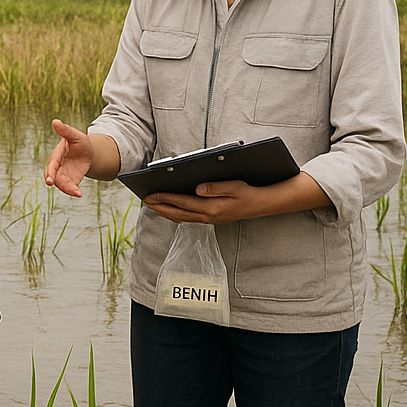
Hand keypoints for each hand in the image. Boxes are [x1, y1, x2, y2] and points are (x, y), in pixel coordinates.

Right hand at [44, 120, 94, 197]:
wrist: (88, 153)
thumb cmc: (80, 142)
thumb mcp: (75, 135)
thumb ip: (65, 130)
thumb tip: (55, 121)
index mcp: (57, 154)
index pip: (52, 163)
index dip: (50, 171)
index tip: (49, 180)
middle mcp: (57, 166)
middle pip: (52, 175)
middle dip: (53, 180)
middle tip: (53, 185)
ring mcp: (63, 174)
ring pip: (60, 183)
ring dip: (66, 189)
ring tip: (76, 193)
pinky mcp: (70, 181)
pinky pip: (69, 187)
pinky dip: (73, 191)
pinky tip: (79, 194)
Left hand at [143, 180, 260, 224]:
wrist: (261, 205)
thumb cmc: (248, 194)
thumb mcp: (234, 187)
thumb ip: (215, 188)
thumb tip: (198, 188)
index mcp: (211, 208)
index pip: (182, 203)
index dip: (165, 199)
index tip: (151, 195)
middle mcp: (207, 216)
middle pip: (177, 213)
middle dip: (159, 207)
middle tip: (146, 200)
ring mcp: (209, 220)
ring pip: (181, 217)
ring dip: (165, 211)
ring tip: (153, 204)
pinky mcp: (210, 219)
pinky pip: (187, 218)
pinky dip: (175, 213)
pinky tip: (170, 209)